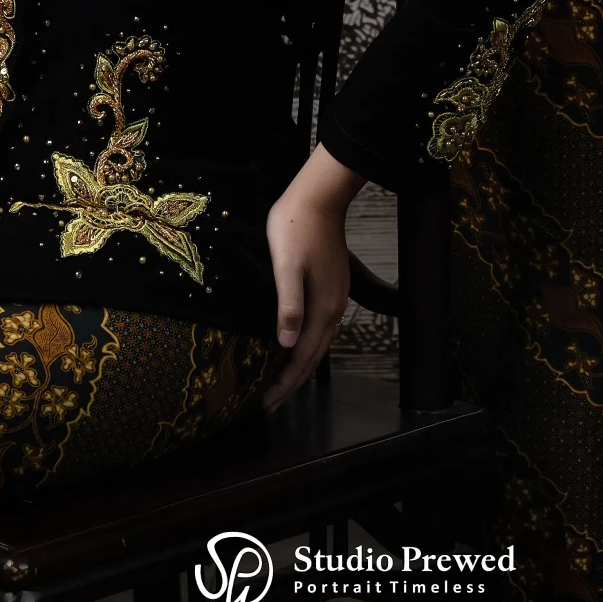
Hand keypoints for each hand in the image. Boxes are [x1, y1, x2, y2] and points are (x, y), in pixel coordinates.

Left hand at [264, 144, 361, 410]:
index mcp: (323, 308)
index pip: (303, 358)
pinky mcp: (333, 286)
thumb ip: (288, 305)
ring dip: (300, 366)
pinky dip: (308, 346)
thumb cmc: (296, 228)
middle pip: (314, 356)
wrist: (318, 196)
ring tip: (281, 383)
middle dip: (292, 382)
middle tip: (269, 404)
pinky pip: (321, 328)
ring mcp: (336, 297)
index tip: (266, 404)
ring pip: (319, 343)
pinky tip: (296, 345)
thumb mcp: (286, 266)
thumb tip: (288, 346)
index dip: (285, 384)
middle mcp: (334, 308)